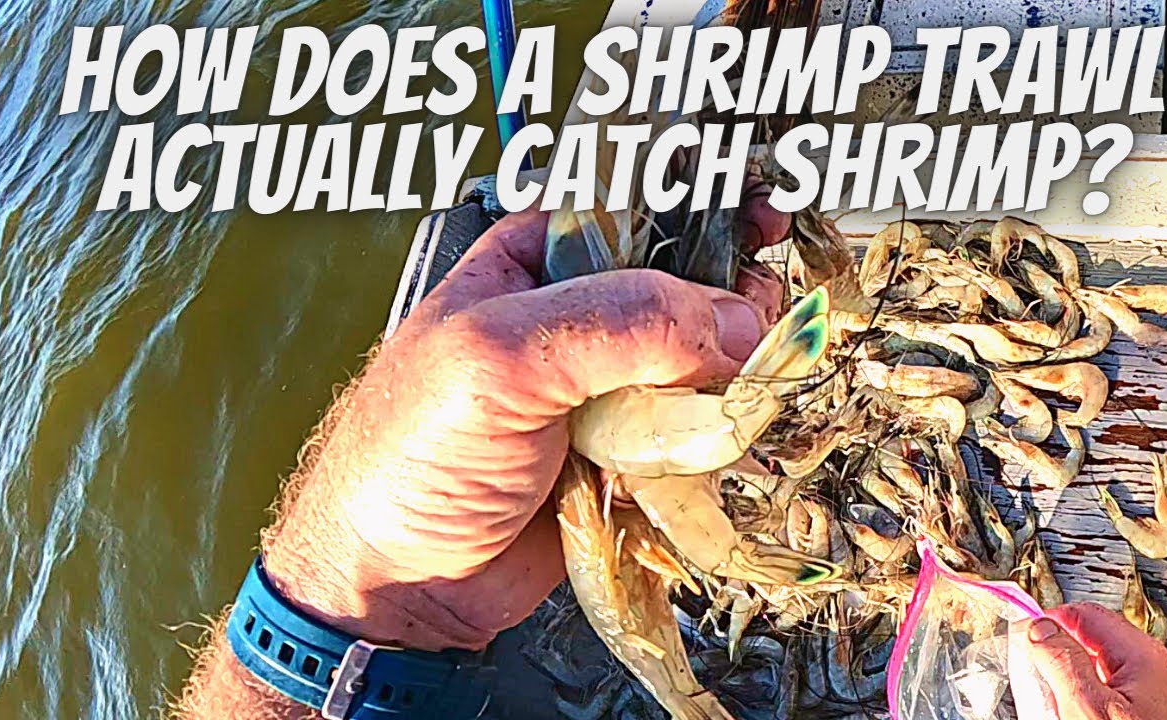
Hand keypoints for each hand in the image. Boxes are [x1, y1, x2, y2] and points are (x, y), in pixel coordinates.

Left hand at [260, 195, 788, 650]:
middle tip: (766, 327)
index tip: (769, 216)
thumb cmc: (410, 453)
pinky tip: (729, 443)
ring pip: (703, 365)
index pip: (638, 211)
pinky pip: (697, 434)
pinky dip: (721, 440)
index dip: (707, 209)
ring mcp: (608, 389)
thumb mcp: (498, 359)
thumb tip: (732, 325)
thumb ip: (617, 325)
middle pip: (687, 289)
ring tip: (749, 392)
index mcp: (538, 261)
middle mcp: (579, 317)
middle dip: (734, 304)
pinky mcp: (629, 455)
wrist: (397, 583)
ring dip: (733, 379)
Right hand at [1011, 602, 1166, 719]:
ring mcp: (1144, 695)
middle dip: (1053, 659)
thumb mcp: (1086, 705)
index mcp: (1138, 654)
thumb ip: (1061, 661)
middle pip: (1083, 643)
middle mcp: (1145, 669)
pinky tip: (1070, 718)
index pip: (1080, 614)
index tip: (1021, 637)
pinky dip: (1077, 705)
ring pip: (1087, 673)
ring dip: (1063, 687)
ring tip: (1054, 710)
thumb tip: (1040, 629)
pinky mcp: (1138, 716)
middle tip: (1035, 682)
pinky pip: (1098, 699)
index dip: (1046, 622)